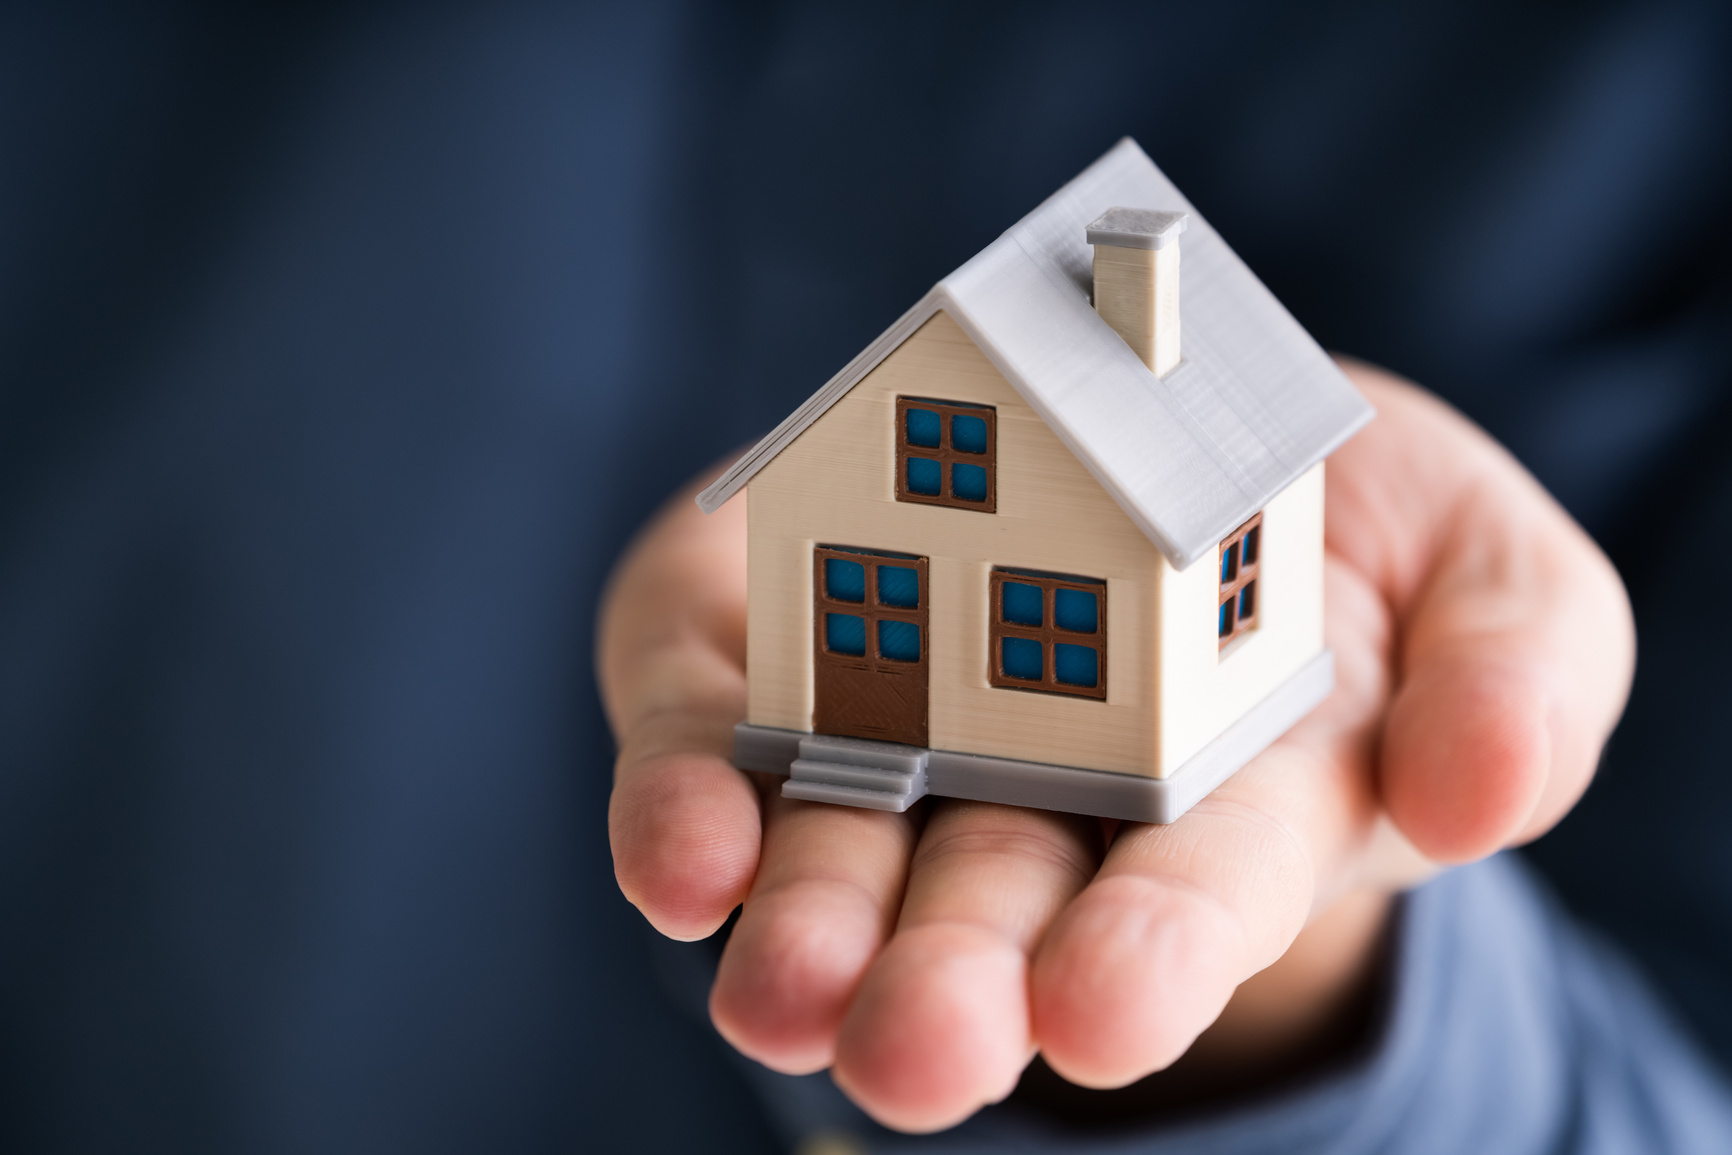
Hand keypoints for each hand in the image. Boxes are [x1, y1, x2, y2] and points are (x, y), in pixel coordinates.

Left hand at [598, 363, 1633, 1131]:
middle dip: (952, 983)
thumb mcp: (1494, 574)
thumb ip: (1521, 679)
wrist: (1152, 427)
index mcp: (1216, 800)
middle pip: (984, 904)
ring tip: (780, 997)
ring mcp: (886, 719)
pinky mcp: (758, 642)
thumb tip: (1469, 796)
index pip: (1192, 892)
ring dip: (802, 925)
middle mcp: (1035, 793)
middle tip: (918, 1051)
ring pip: (833, 848)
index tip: (1107, 1006)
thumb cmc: (1344, 533)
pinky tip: (680, 857)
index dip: (1155, 949)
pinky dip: (682, 797)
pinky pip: (705, 732)